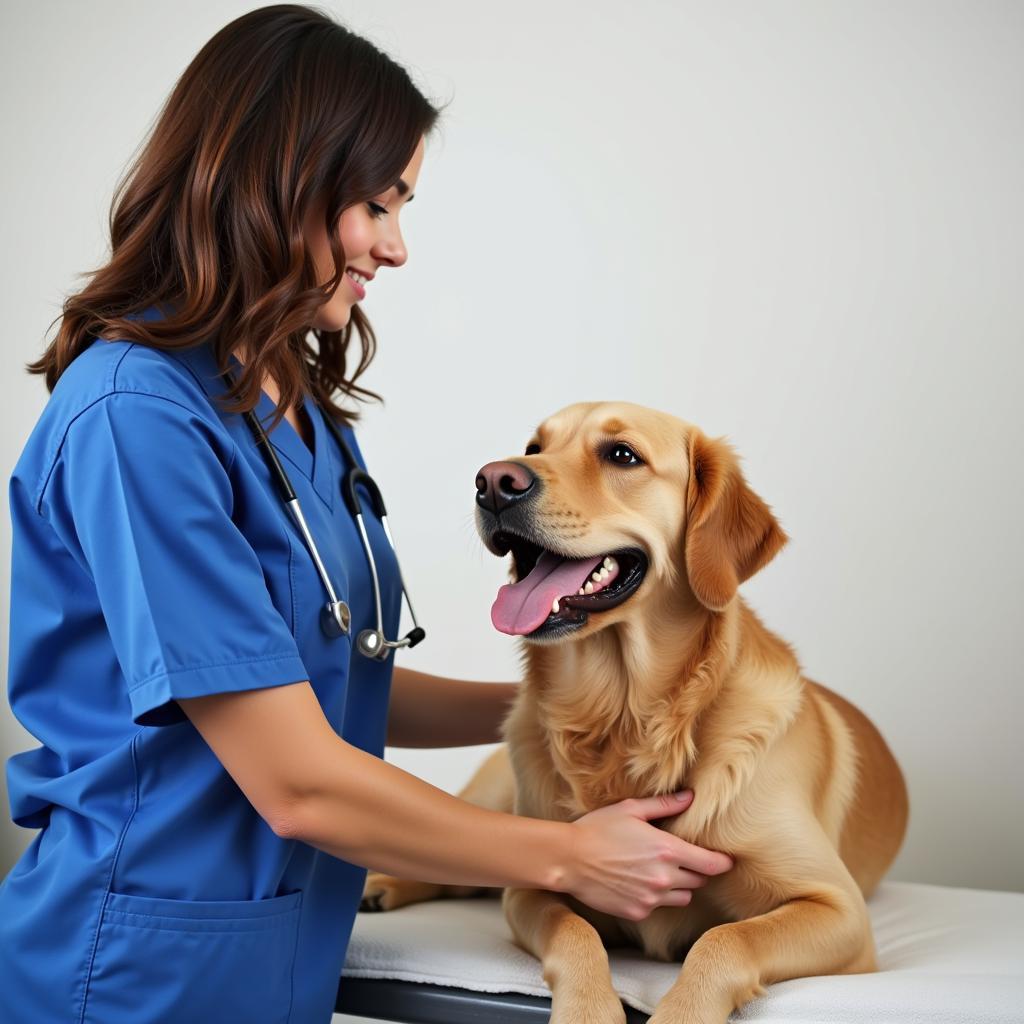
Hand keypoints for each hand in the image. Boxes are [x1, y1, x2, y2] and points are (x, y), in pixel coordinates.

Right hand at [560, 790, 732, 920]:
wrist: (568, 859)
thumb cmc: (598, 829)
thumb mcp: (631, 809)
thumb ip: (664, 805)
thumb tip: (690, 797)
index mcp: (667, 850)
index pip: (712, 864)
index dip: (722, 862)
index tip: (725, 859)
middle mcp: (664, 877)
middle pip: (700, 881)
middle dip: (696, 870)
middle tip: (682, 858)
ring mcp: (651, 898)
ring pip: (684, 896)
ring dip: (680, 885)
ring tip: (661, 871)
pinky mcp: (638, 912)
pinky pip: (659, 906)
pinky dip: (656, 897)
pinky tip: (639, 882)